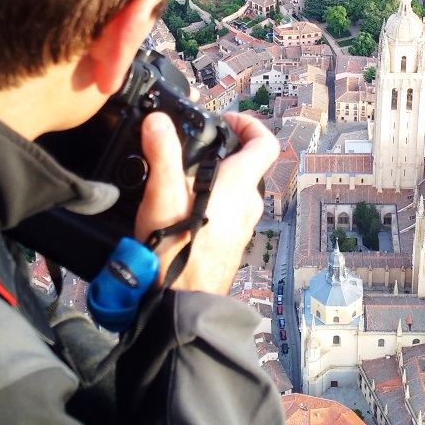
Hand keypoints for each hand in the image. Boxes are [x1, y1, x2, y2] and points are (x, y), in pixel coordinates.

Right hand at [134, 111, 278, 294]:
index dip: (250, 124)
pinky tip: (183, 210)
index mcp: (240, 184)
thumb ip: (162, 153)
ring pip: (237, 190)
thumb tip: (159, 121)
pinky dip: (213, 202)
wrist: (181, 304)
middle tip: (196, 147)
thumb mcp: (163, 195)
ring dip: (216, 178)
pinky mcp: (232, 243)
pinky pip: (229, 213)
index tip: (226, 120)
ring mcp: (243, 226)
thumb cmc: (177, 252)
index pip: (265, 143)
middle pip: (248, 166)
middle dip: (224, 152)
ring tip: (183, 179)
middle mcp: (248, 204)